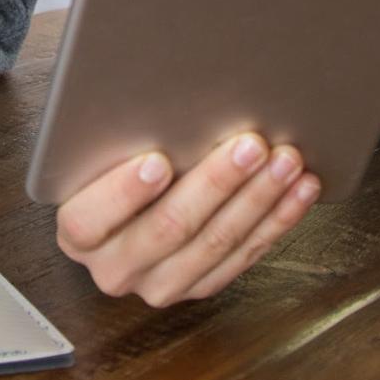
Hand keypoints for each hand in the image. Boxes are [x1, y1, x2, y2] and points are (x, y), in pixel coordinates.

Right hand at [55, 134, 320, 306]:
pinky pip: (244, 256)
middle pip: (168, 228)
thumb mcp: (101, 150)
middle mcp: (115, 267)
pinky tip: (299, 189)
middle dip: (215, 183)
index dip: (124, 192)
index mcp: (79, 232)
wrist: (127, 210)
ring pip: (214, 244)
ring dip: (258, 199)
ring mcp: (159, 283)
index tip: (157, 160)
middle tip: (250, 144)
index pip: (90, 220)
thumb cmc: (115, 163)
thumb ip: (120, 134)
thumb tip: (168, 93)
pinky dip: (277, 219)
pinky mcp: (200, 286)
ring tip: (285, 161)